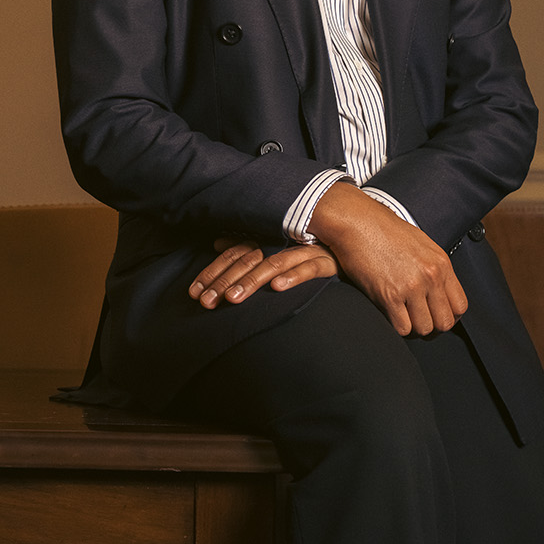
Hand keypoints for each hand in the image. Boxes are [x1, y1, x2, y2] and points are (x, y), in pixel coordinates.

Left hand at [189, 239, 337, 308]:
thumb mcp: (275, 251)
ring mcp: (304, 251)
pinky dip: (293, 276)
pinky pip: (309, 268)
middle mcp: (283, 243)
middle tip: (208, 302)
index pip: (232, 256)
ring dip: (252, 281)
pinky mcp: (326, 261)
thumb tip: (217, 243)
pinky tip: (278, 287)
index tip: (194, 293)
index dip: (212, 273)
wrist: (349, 248)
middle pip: (247, 261)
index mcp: (268, 241)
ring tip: (233, 298)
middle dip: (225, 281)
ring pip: (273, 264)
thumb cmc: (307, 253)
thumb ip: (245, 248)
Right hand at [310, 182, 467, 335]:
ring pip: (424, 328)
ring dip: (412, 326)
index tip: (435, 315)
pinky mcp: (389, 295)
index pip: (460, 306)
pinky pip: (402, 328)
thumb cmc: (382, 229)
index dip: (447, 315)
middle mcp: (430, 276)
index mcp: (441, 263)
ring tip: (401, 314)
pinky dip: (396, 326)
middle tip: (416, 318)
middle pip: (444, 322)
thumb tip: (437, 292)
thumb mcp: (420, 243)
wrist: (355, 221)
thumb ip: (433, 267)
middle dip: (431, 325)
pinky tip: (388, 313)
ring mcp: (410, 286)